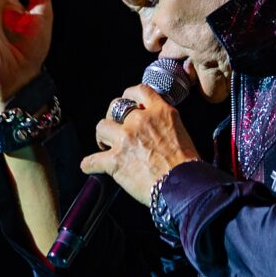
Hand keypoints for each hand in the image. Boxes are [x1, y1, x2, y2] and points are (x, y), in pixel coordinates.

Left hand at [81, 84, 199, 204]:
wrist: (183, 185)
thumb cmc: (187, 166)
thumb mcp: (181, 133)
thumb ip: (164, 125)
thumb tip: (155, 130)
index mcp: (160, 112)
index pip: (139, 91)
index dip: (129, 96)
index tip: (127, 101)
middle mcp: (140, 121)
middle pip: (115, 108)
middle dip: (112, 117)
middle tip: (114, 129)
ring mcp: (125, 139)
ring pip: (101, 128)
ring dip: (102, 137)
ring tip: (105, 146)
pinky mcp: (115, 160)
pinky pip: (92, 160)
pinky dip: (89, 165)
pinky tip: (90, 167)